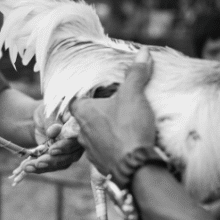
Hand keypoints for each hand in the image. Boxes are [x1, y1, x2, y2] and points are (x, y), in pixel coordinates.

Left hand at [22, 104, 83, 174]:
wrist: (39, 120)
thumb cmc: (47, 111)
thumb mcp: (48, 111)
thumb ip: (51, 121)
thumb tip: (53, 132)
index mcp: (80, 126)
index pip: (77, 139)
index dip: (65, 146)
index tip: (52, 150)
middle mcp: (79, 141)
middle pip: (72, 155)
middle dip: (54, 160)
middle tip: (38, 162)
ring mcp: (71, 152)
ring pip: (62, 163)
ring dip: (45, 166)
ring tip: (28, 167)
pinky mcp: (61, 158)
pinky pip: (52, 166)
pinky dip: (40, 168)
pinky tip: (27, 167)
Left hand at [69, 47, 154, 176]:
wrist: (135, 167)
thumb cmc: (128, 128)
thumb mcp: (133, 95)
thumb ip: (136, 73)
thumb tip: (143, 52)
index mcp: (83, 112)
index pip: (76, 99)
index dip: (87, 95)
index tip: (99, 92)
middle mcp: (81, 132)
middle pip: (86, 118)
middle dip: (99, 113)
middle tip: (115, 108)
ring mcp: (90, 150)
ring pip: (94, 136)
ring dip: (105, 132)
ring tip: (123, 126)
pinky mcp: (101, 165)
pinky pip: (104, 152)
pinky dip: (112, 148)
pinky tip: (126, 144)